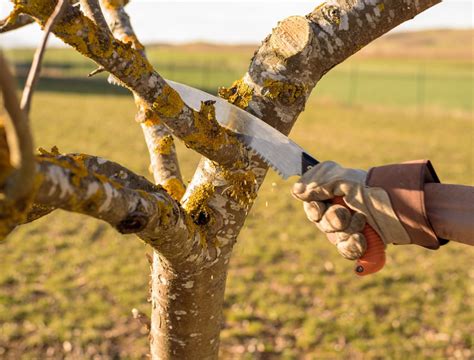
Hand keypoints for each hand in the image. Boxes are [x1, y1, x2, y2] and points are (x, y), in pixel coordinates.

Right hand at [292, 161, 409, 259]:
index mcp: (334, 192)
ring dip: (346, 231)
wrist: (403, 208)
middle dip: (333, 219)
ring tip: (362, 223)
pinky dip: (353, 246)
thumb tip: (296, 191)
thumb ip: (317, 184)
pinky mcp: (361, 244)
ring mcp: (350, 227)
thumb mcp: (344, 181)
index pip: (311, 204)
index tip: (320, 206)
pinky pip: (346, 251)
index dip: (313, 209)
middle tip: (347, 213)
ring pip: (333, 237)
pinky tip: (362, 240)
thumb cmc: (374, 190)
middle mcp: (340, 209)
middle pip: (320, 223)